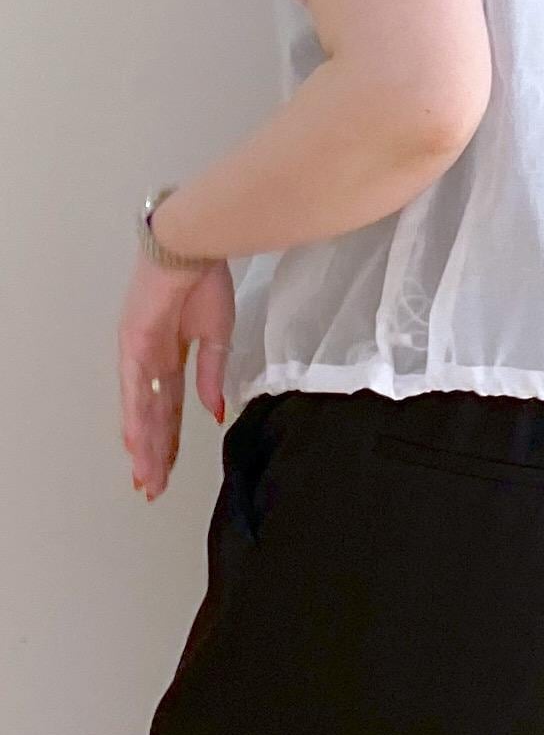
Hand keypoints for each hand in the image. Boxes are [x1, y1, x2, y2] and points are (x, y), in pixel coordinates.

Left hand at [118, 250, 235, 501]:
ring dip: (145, 445)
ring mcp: (139, 353)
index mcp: (171, 356)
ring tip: (146, 477)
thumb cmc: (207, 280)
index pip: (170, 407)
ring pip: (142, 409)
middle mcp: (150, 360)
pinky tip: (137, 442)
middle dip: (155, 453)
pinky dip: (137, 415)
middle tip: (153, 487)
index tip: (170, 467)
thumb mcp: (218, 336)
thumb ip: (212, 375)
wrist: (195, 247)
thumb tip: (215, 412)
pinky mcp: (134, 343)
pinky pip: (136, 387)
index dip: (170, 439)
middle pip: (153, 416)